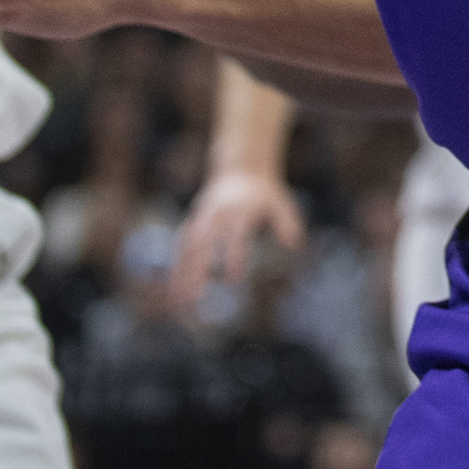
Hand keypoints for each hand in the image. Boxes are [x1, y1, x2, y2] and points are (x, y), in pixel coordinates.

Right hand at [168, 169, 305, 305]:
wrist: (240, 169)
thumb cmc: (264, 193)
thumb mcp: (280, 202)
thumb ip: (287, 222)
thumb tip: (293, 245)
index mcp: (239, 209)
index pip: (235, 236)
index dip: (234, 256)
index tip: (234, 280)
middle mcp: (216, 213)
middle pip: (204, 242)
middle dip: (197, 269)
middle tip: (194, 296)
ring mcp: (202, 216)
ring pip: (187, 245)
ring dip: (180, 271)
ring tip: (177, 300)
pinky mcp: (193, 220)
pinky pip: (181, 244)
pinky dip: (176, 265)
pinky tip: (174, 289)